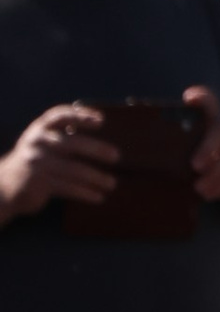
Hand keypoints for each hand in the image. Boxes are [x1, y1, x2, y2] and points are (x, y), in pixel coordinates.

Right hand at [0, 101, 118, 219]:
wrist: (5, 186)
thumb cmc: (35, 162)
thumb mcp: (42, 143)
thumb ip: (62, 137)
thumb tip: (103, 143)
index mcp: (39, 128)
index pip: (60, 115)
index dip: (80, 115)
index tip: (101, 120)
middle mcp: (37, 143)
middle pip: (72, 143)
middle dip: (96, 149)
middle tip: (116, 156)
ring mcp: (37, 163)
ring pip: (72, 169)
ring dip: (95, 177)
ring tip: (111, 183)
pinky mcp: (38, 183)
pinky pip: (67, 187)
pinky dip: (85, 193)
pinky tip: (98, 196)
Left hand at [187, 87, 219, 209]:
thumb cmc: (214, 160)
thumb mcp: (201, 149)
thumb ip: (186, 147)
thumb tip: (154, 159)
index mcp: (214, 118)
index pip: (208, 101)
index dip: (201, 98)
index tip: (189, 98)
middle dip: (208, 146)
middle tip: (194, 166)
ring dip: (215, 174)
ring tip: (199, 189)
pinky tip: (209, 194)